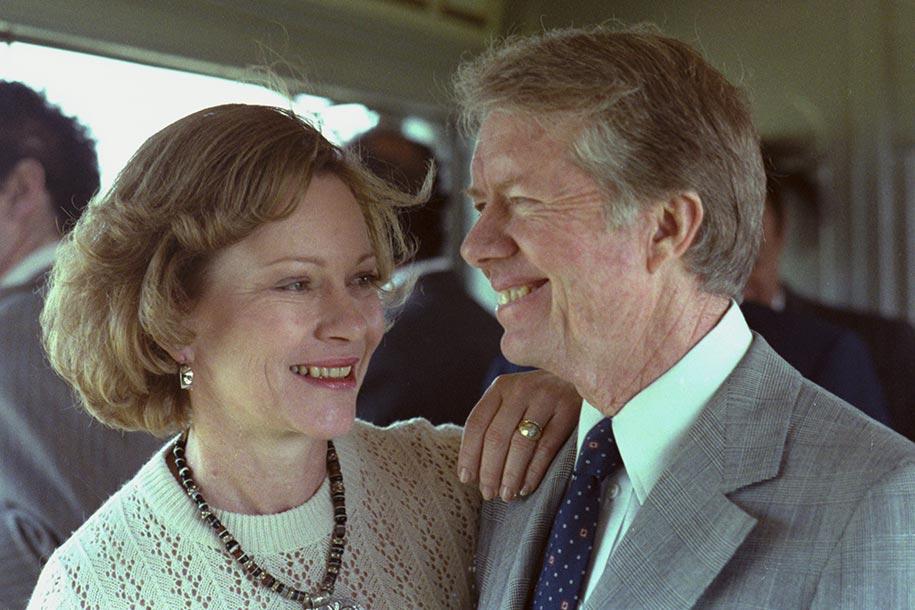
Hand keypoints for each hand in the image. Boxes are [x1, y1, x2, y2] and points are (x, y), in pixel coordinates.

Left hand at [458, 370, 580, 501]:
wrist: (582, 374)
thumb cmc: (539, 397)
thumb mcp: (514, 398)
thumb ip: (495, 421)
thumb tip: (475, 468)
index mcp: (501, 387)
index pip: (476, 423)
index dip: (469, 454)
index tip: (466, 478)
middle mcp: (520, 390)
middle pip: (497, 436)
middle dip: (489, 470)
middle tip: (488, 493)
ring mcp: (546, 398)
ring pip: (521, 443)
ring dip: (511, 474)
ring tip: (507, 495)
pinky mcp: (568, 410)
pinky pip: (547, 447)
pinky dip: (534, 471)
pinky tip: (526, 487)